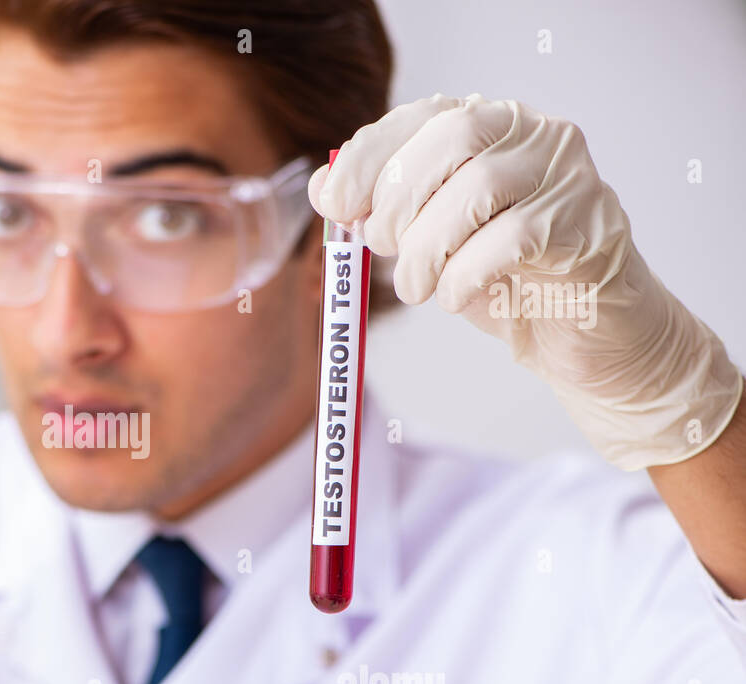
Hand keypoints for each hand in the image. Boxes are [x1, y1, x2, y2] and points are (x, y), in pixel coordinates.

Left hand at [308, 93, 741, 469]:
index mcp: (490, 128)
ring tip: (417, 287)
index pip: (422, 115)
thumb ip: (383, 212)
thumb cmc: (504, 282)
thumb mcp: (430, 243)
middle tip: (383, 250)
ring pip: (479, 187)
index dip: (370, 156)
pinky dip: (465, 275)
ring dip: (427, 248)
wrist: (583, 338)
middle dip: (400, 199)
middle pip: (452, 137)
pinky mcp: (589, 225)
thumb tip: (324, 187)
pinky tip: (455, 297)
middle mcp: (534, 136)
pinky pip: (512, 238)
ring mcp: (568, 177)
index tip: (335, 204)